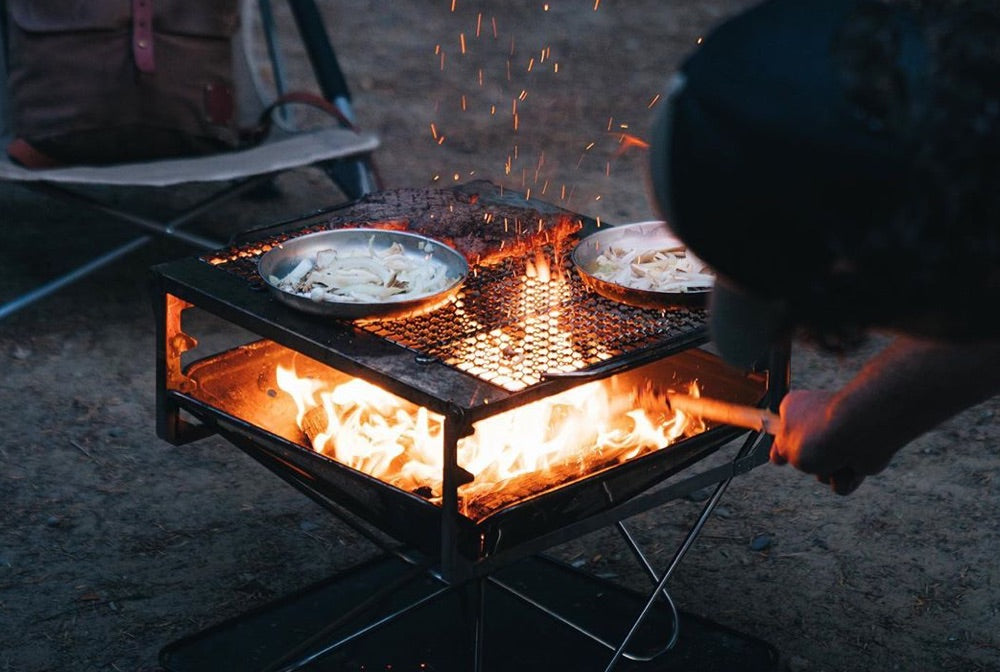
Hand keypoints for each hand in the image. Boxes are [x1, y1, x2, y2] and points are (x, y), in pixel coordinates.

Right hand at [770, 390, 885, 494]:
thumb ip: (780, 452)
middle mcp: (816, 423)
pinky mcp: (856, 457)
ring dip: (826, 473)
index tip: (780, 457)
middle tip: (815, 452)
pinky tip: (849, 466)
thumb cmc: (820, 435)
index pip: (782, 433)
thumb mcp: (785, 445)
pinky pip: (841, 482)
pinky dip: (843, 479)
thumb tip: (786, 458)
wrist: (861, 431)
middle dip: (808, 464)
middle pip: (803, 458)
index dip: (782, 446)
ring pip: (823, 473)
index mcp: (794, 410)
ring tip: (835, 457)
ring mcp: (838, 440)